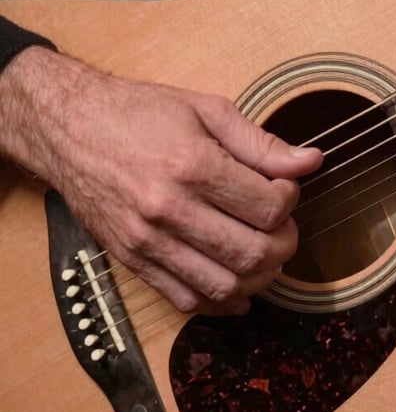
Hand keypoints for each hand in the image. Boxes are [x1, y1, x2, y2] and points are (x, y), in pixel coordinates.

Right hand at [0, 46, 321, 314]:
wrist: (67, 128)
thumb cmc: (137, 113)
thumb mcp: (205, 110)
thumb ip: (261, 142)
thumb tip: (312, 161)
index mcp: (193, 166)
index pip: (269, 208)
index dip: (291, 200)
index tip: (285, 188)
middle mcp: (169, 209)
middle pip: (253, 253)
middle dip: (285, 244)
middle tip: (283, 226)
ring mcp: (148, 241)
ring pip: (224, 285)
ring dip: (259, 277)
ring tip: (264, 253)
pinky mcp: (132, 260)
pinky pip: (185, 300)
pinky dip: (220, 302)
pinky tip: (237, 285)